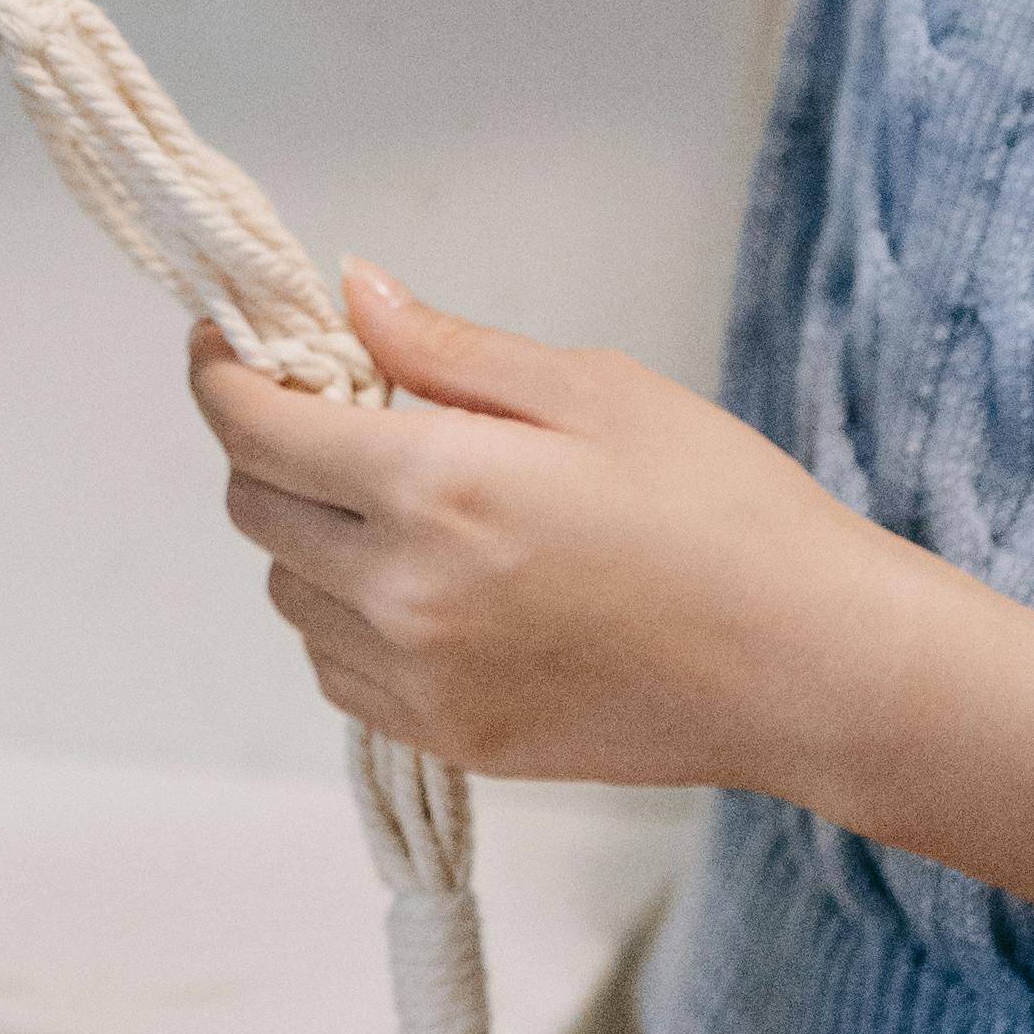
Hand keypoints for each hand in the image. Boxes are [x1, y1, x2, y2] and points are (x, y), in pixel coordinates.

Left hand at [189, 260, 903, 791]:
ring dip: (311, 536)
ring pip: (291, 594)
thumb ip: (447, 348)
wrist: (810, 666)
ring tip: (404, 499)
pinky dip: (348, 617)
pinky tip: (428, 582)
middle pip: (255, 511)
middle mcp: (405, 596)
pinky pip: (340, 670)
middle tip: (335, 406)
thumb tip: (350, 292)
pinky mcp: (452, 740)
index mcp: (436, 489)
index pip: (257, 428)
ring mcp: (422, 682)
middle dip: (270, 446)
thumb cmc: (724, 511)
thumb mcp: (593, 390)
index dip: (222, 371)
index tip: (223, 338)